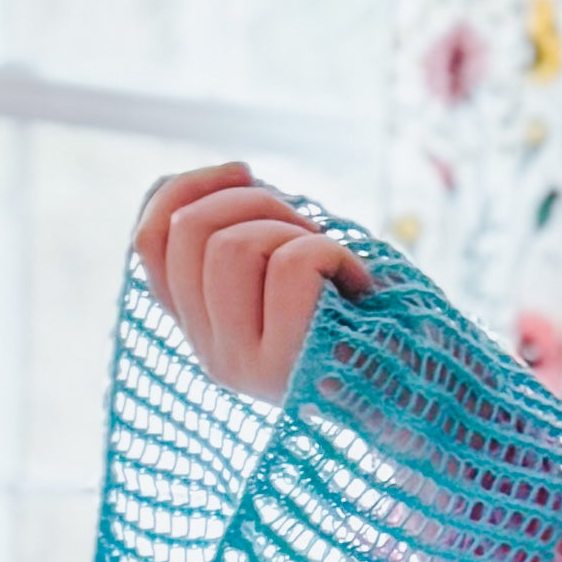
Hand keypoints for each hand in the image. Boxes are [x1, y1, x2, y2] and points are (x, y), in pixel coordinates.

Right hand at [133, 162, 365, 400]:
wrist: (412, 388)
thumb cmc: (355, 315)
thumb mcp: (285, 266)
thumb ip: (241, 233)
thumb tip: (231, 174)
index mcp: (198, 326)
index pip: (148, 240)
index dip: (186, 188)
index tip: (245, 173)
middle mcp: (207, 352)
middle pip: (190, 231)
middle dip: (255, 201)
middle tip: (304, 226)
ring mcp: (238, 365)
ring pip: (233, 245)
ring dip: (293, 229)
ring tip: (329, 260)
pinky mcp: (280, 368)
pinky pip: (291, 265)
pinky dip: (333, 253)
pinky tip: (356, 282)